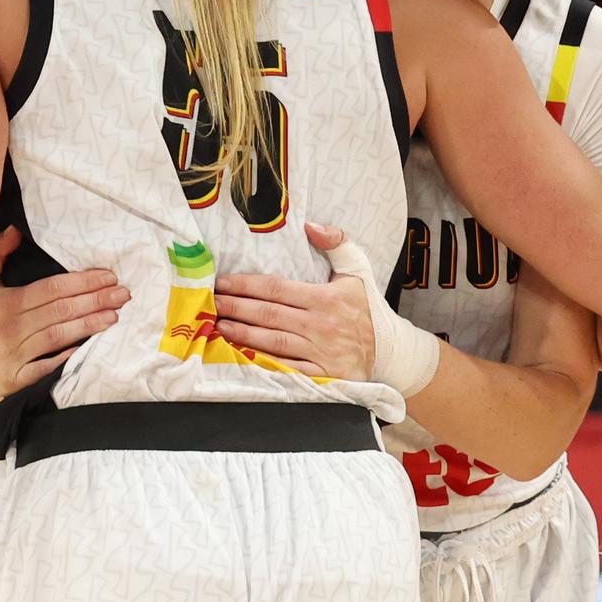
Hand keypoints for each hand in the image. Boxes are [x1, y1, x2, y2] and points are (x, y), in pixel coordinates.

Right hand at [0, 227, 129, 403]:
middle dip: (94, 301)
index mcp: (6, 303)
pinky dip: (67, 357)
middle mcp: (11, 329)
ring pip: (58, 337)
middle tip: (122, 294)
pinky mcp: (18, 379)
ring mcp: (15, 355)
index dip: (81, 282)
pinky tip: (88, 347)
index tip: (107, 276)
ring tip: (114, 316)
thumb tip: (14, 230)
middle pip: (60, 312)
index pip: (51, 289)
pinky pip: (47, 367)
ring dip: (88, 326)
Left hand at [213, 223, 376, 379]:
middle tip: (211, 303)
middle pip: (267, 314)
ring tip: (218, 326)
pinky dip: (262, 362)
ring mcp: (319, 351)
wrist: (391, 351)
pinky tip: (242, 355)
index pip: (276, 288)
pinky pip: (285, 368)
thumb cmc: (369, 308)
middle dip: (235, 307)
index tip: (223, 282)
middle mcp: (319, 324)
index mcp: (325, 297)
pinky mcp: (320, 374)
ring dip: (241, 334)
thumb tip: (311, 226)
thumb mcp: (358, 269)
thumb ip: (336, 242)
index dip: (246, 285)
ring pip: (272, 341)